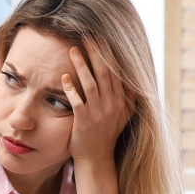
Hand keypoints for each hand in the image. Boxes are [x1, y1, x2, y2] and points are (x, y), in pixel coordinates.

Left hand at [60, 42, 131, 172]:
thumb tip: (130, 76)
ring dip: (81, 65)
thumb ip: (127, 96)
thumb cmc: (106, 134)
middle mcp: (113, 105)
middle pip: (105, 72)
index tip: (102, 37)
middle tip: (86, 35)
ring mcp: (99, 113)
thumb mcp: (123, 115)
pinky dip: (71, 88)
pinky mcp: (84, 121)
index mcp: (122, 100)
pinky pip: (77, 101)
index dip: (109, 53)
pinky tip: (64, 77)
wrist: (96, 158)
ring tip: (72, 49)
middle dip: (96, 52)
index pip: (117, 71)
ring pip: (91, 83)